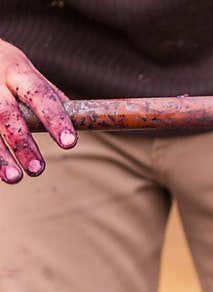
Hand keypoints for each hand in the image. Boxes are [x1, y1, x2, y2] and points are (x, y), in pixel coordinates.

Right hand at [0, 40, 75, 184]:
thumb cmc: (2, 65)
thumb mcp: (24, 70)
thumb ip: (48, 95)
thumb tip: (79, 122)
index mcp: (16, 69)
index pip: (40, 95)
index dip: (55, 119)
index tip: (70, 143)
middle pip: (7, 114)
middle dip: (23, 143)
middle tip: (38, 170)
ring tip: (14, 178)